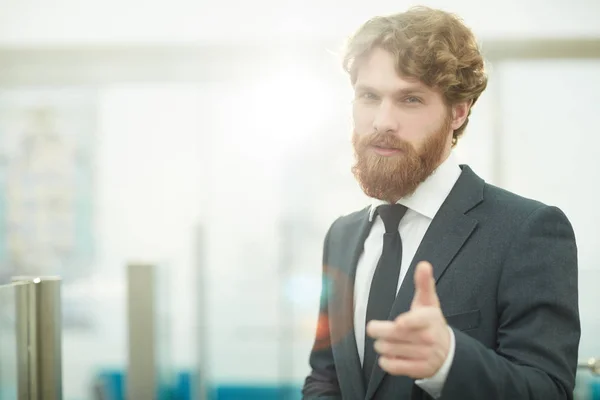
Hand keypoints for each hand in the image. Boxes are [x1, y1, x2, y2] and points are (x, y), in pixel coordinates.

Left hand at [366, 261, 449, 378]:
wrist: (448, 352)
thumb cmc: (431, 322)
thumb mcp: (429, 302)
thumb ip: (424, 283)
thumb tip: (424, 264)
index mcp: (430, 319)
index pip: (419, 320)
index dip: (409, 322)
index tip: (399, 323)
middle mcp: (429, 338)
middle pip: (396, 335)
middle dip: (379, 332)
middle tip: (374, 329)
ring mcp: (425, 355)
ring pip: (392, 350)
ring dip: (381, 346)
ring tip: (383, 342)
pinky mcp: (420, 369)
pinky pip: (394, 367)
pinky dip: (386, 362)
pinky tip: (387, 355)